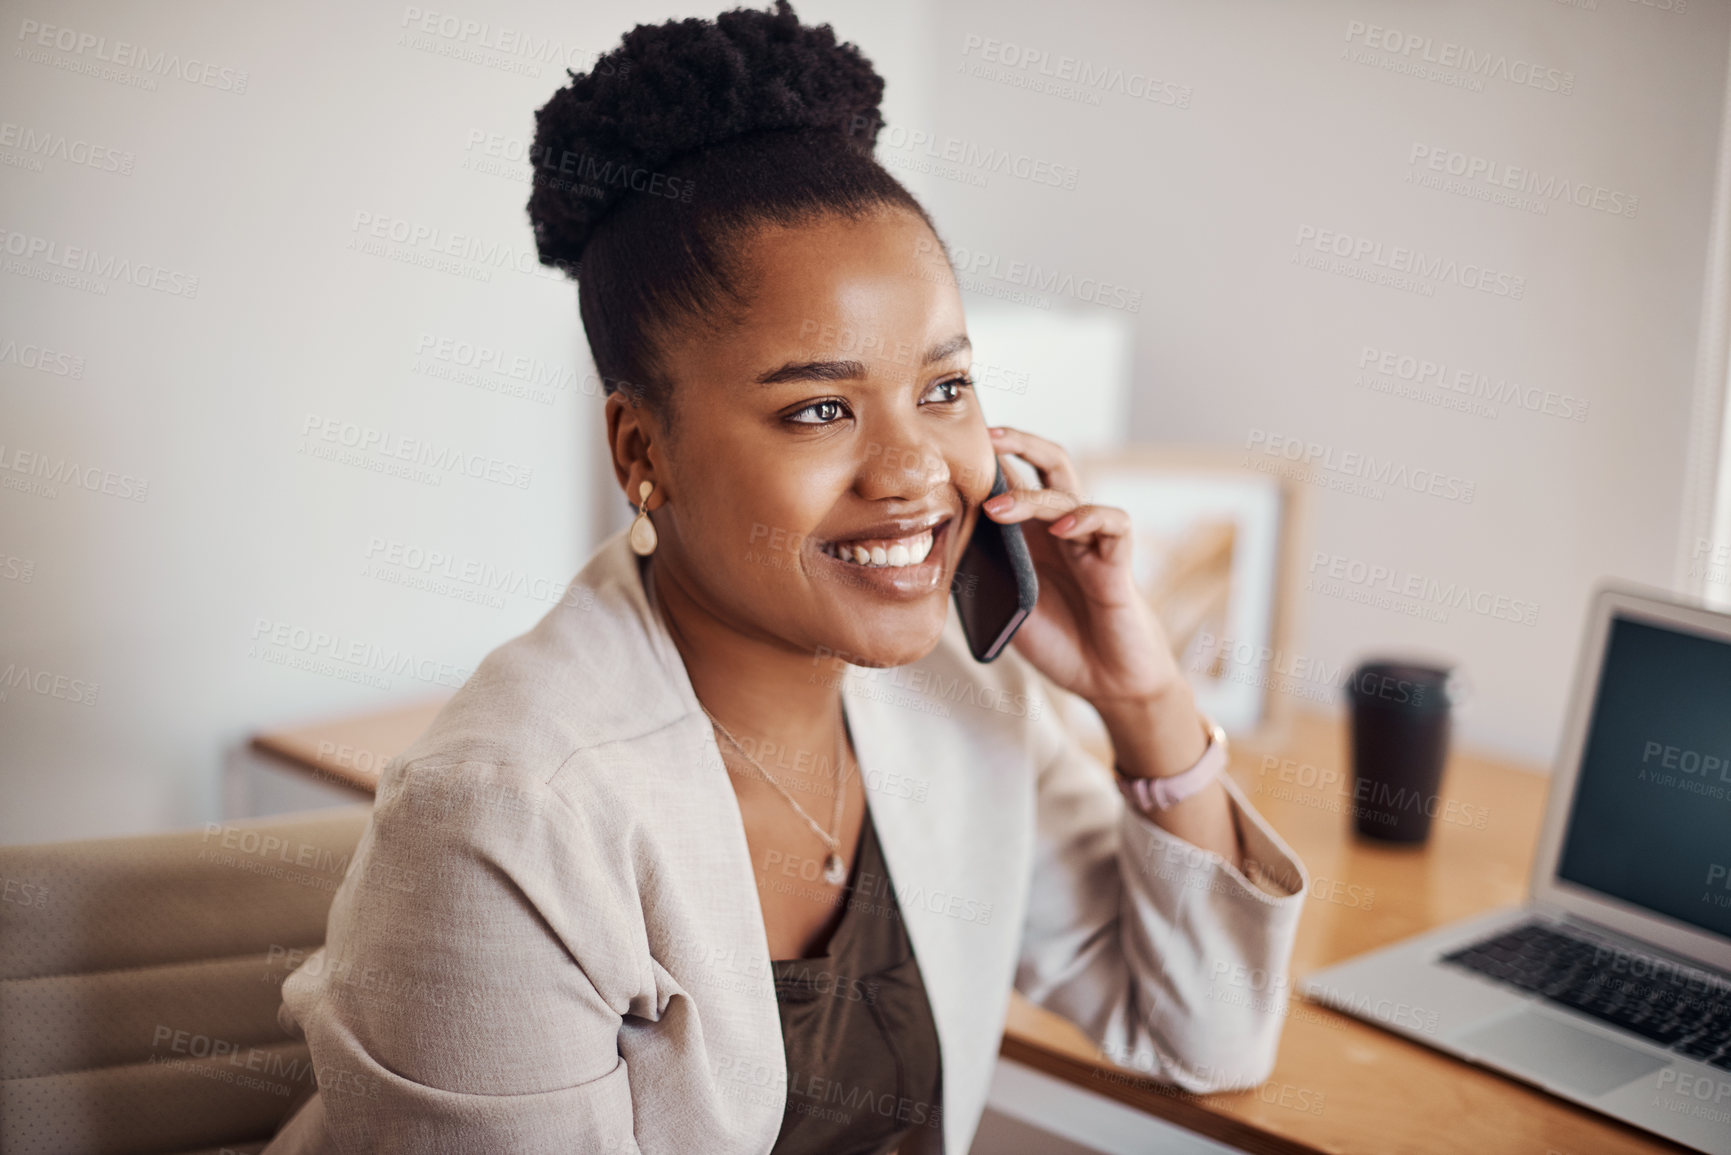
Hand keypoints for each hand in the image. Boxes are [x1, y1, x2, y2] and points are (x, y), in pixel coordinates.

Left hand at [978, 427, 1182, 713]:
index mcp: (1032, 535)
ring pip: (1068, 492)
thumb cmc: (1058, 641)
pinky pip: (1112, 522)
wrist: (1107, 680)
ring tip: (996, 509)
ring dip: (1030, 498)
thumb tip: (937, 549)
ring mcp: (1090, 541)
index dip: (991, 460)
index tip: (954, 445)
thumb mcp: (1005, 606)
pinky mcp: (1117, 560)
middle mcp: (1061, 528)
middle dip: (1019, 444)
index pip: (1015, 480)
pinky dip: (1088, 518)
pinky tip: (1062, 529)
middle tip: (986, 436)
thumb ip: (981, 575)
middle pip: (1048, 464)